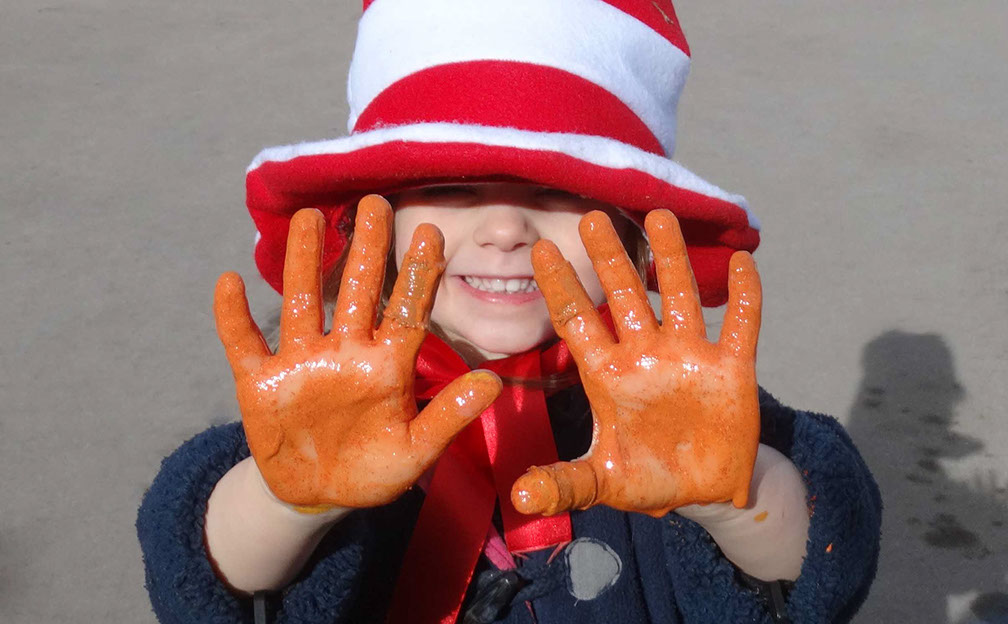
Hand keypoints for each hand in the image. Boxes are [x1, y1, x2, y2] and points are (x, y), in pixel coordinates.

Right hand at [214, 196, 501, 508]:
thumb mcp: (415, 451)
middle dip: (366, 249)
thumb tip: (494, 384)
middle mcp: (345, 352)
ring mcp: (301, 362)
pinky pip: (242, 343)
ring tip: (308, 217)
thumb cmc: (374, 469)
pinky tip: (229, 282)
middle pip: (356, 291)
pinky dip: (232, 317)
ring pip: (301, 302)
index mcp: (386, 366)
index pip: (405, 312)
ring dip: (302, 262)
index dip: (417, 274)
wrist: (317, 494)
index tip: (430, 232)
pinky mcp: (259, 381)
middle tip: (374, 203)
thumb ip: (449, 417)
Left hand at [511, 210, 760, 516]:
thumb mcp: (603, 483)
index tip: (539, 249)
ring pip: (678, 297)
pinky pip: (742, 326)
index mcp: (609, 375)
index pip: (578, 322)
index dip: (560, 287)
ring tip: (660, 216)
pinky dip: (746, 297)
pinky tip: (743, 261)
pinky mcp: (732, 369)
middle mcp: (646, 355)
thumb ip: (563, 484)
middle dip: (609, 258)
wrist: (703, 491)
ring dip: (671, 259)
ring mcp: (689, 357)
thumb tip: (517, 498)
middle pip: (623, 297)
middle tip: (590, 217)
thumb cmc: (646, 478)